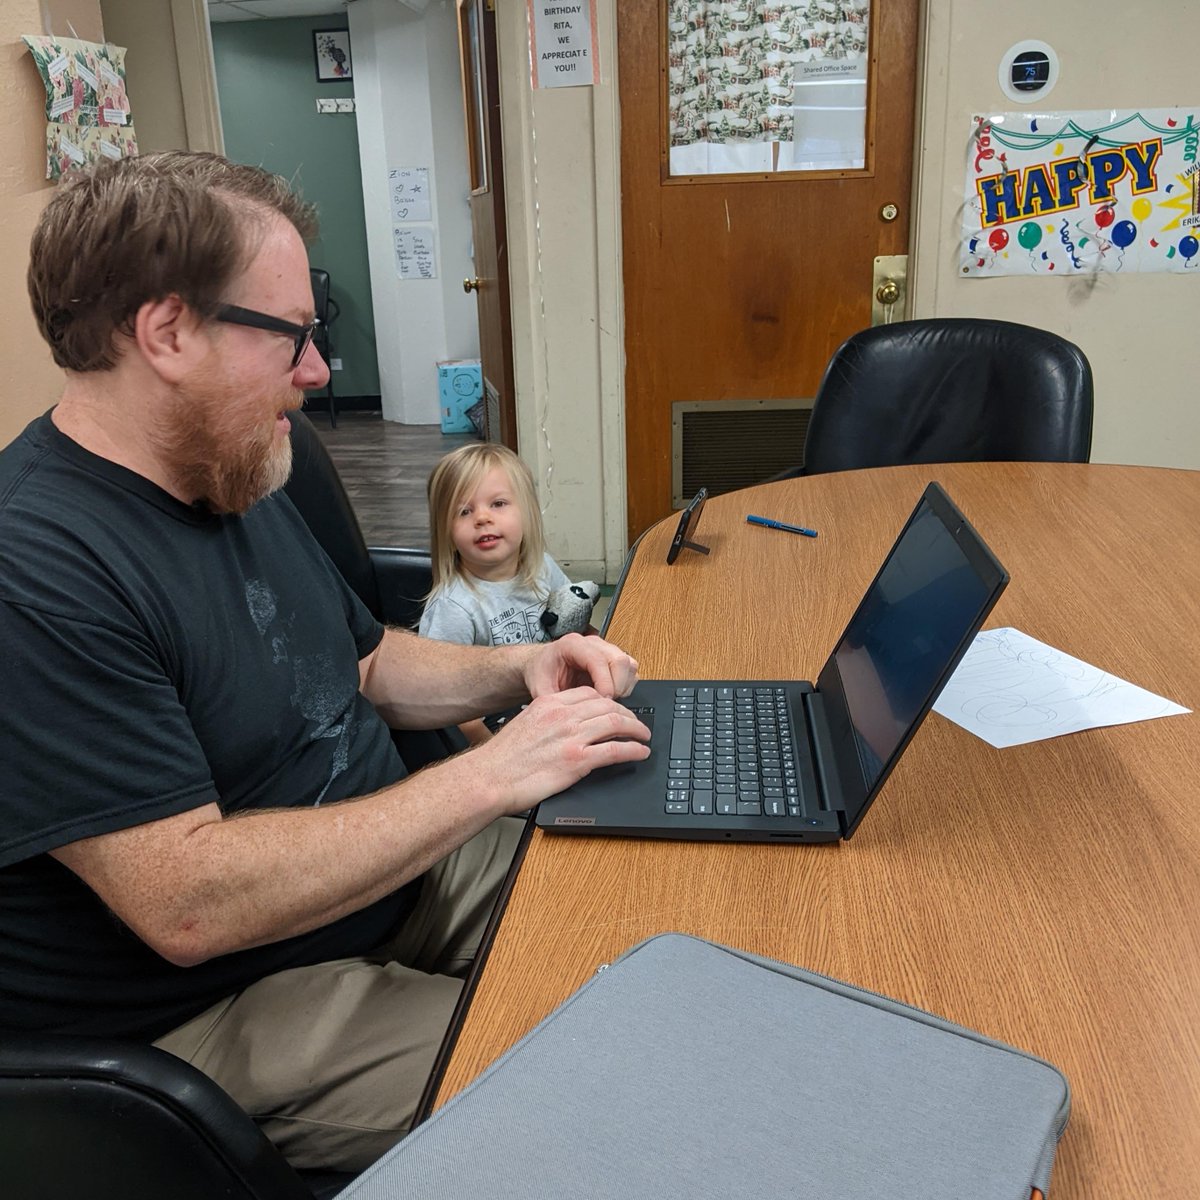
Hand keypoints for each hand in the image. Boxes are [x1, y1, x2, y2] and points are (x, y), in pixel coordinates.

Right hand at [474, 686, 650, 811]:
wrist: (489, 778)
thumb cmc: (501, 759)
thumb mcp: (525, 725)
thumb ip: (547, 720)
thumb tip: (563, 727)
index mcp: (549, 702)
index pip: (589, 694)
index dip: (609, 701)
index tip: (617, 709)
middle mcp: (562, 715)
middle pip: (608, 705)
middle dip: (628, 714)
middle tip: (637, 723)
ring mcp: (571, 737)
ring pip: (616, 723)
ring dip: (636, 729)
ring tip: (644, 736)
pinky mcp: (577, 760)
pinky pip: (616, 749)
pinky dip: (633, 750)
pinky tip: (641, 752)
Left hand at [523, 632, 638, 699]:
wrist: (541, 666)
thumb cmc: (541, 673)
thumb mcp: (540, 688)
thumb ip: (556, 701)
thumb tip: (574, 715)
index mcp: (572, 645)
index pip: (598, 660)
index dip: (605, 682)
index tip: (603, 700)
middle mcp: (592, 644)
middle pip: (619, 660)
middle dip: (617, 686)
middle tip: (605, 704)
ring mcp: (605, 649)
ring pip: (629, 664)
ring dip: (623, 687)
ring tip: (607, 701)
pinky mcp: (613, 659)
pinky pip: (630, 671)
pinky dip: (625, 687)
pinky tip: (610, 696)